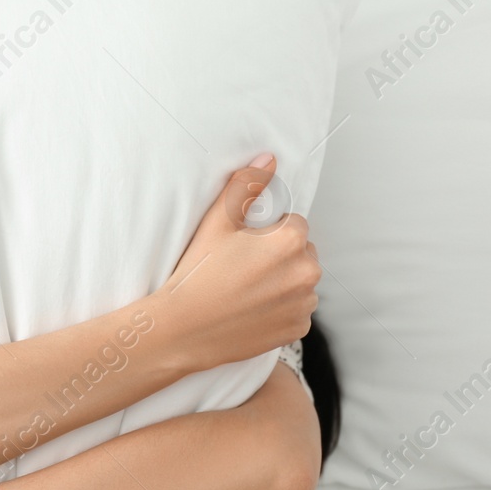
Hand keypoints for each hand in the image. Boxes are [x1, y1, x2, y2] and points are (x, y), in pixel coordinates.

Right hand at [155, 153, 319, 370]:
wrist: (183, 330)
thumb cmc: (198, 274)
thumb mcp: (217, 222)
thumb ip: (246, 186)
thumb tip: (269, 159)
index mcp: (292, 239)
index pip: (293, 224)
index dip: (266, 234)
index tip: (242, 249)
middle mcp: (307, 271)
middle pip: (301, 253)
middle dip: (279, 257)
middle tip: (241, 270)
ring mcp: (304, 303)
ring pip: (300, 282)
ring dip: (282, 283)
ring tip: (246, 292)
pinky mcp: (297, 328)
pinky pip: (297, 311)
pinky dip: (281, 310)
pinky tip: (252, 311)